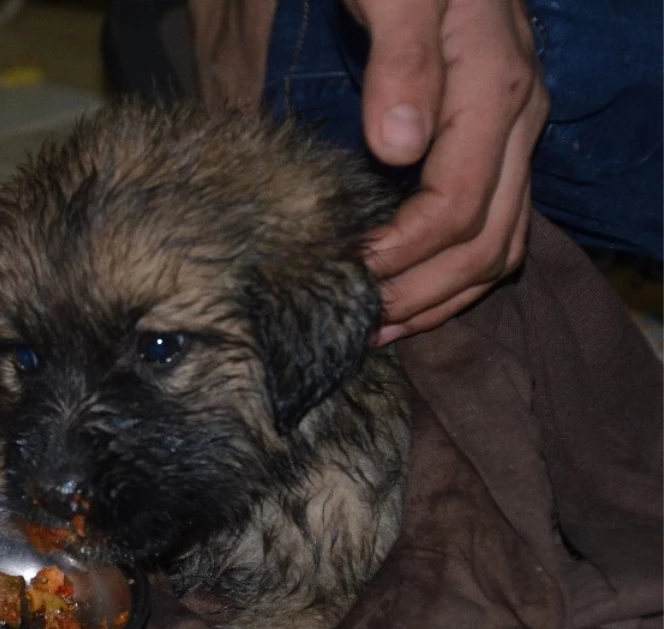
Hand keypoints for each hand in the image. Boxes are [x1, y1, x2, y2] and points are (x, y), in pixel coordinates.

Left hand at [346, 0, 549, 342]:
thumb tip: (397, 147)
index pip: (456, 208)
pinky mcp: (495, 141)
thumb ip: (400, 63)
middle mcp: (519, 124)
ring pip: (500, 245)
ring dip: (443, 297)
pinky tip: (411, 288)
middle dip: (423, 295)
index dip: (402, 255)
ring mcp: (514, 136)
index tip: (347, 275)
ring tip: (383, 328)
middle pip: (487, 244)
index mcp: (496, 95)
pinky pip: (494, 225)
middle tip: (360, 324)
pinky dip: (455, 270)